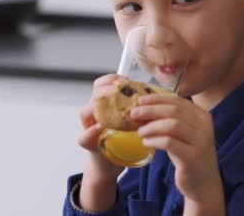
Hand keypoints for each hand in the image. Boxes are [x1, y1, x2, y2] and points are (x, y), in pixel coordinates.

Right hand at [78, 74, 125, 210]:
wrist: (110, 165)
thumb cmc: (124, 141)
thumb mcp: (132, 121)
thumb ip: (138, 109)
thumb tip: (160, 95)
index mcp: (105, 105)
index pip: (102, 84)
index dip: (111, 79)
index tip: (126, 79)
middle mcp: (95, 113)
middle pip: (94, 94)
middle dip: (105, 88)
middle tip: (120, 89)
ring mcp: (89, 128)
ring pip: (85, 112)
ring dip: (97, 107)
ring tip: (112, 106)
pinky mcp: (89, 144)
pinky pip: (84, 136)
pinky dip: (91, 132)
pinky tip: (100, 128)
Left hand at [131, 94, 224, 212]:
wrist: (203, 182)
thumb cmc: (188, 155)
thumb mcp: (181, 134)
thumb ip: (168, 121)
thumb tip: (141, 109)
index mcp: (202, 116)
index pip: (177, 101)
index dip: (157, 99)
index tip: (139, 101)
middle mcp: (204, 126)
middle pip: (174, 111)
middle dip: (151, 110)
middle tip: (134, 114)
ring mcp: (200, 141)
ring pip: (173, 125)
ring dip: (152, 126)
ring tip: (140, 131)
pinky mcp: (193, 157)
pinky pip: (170, 143)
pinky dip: (155, 140)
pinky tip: (146, 142)